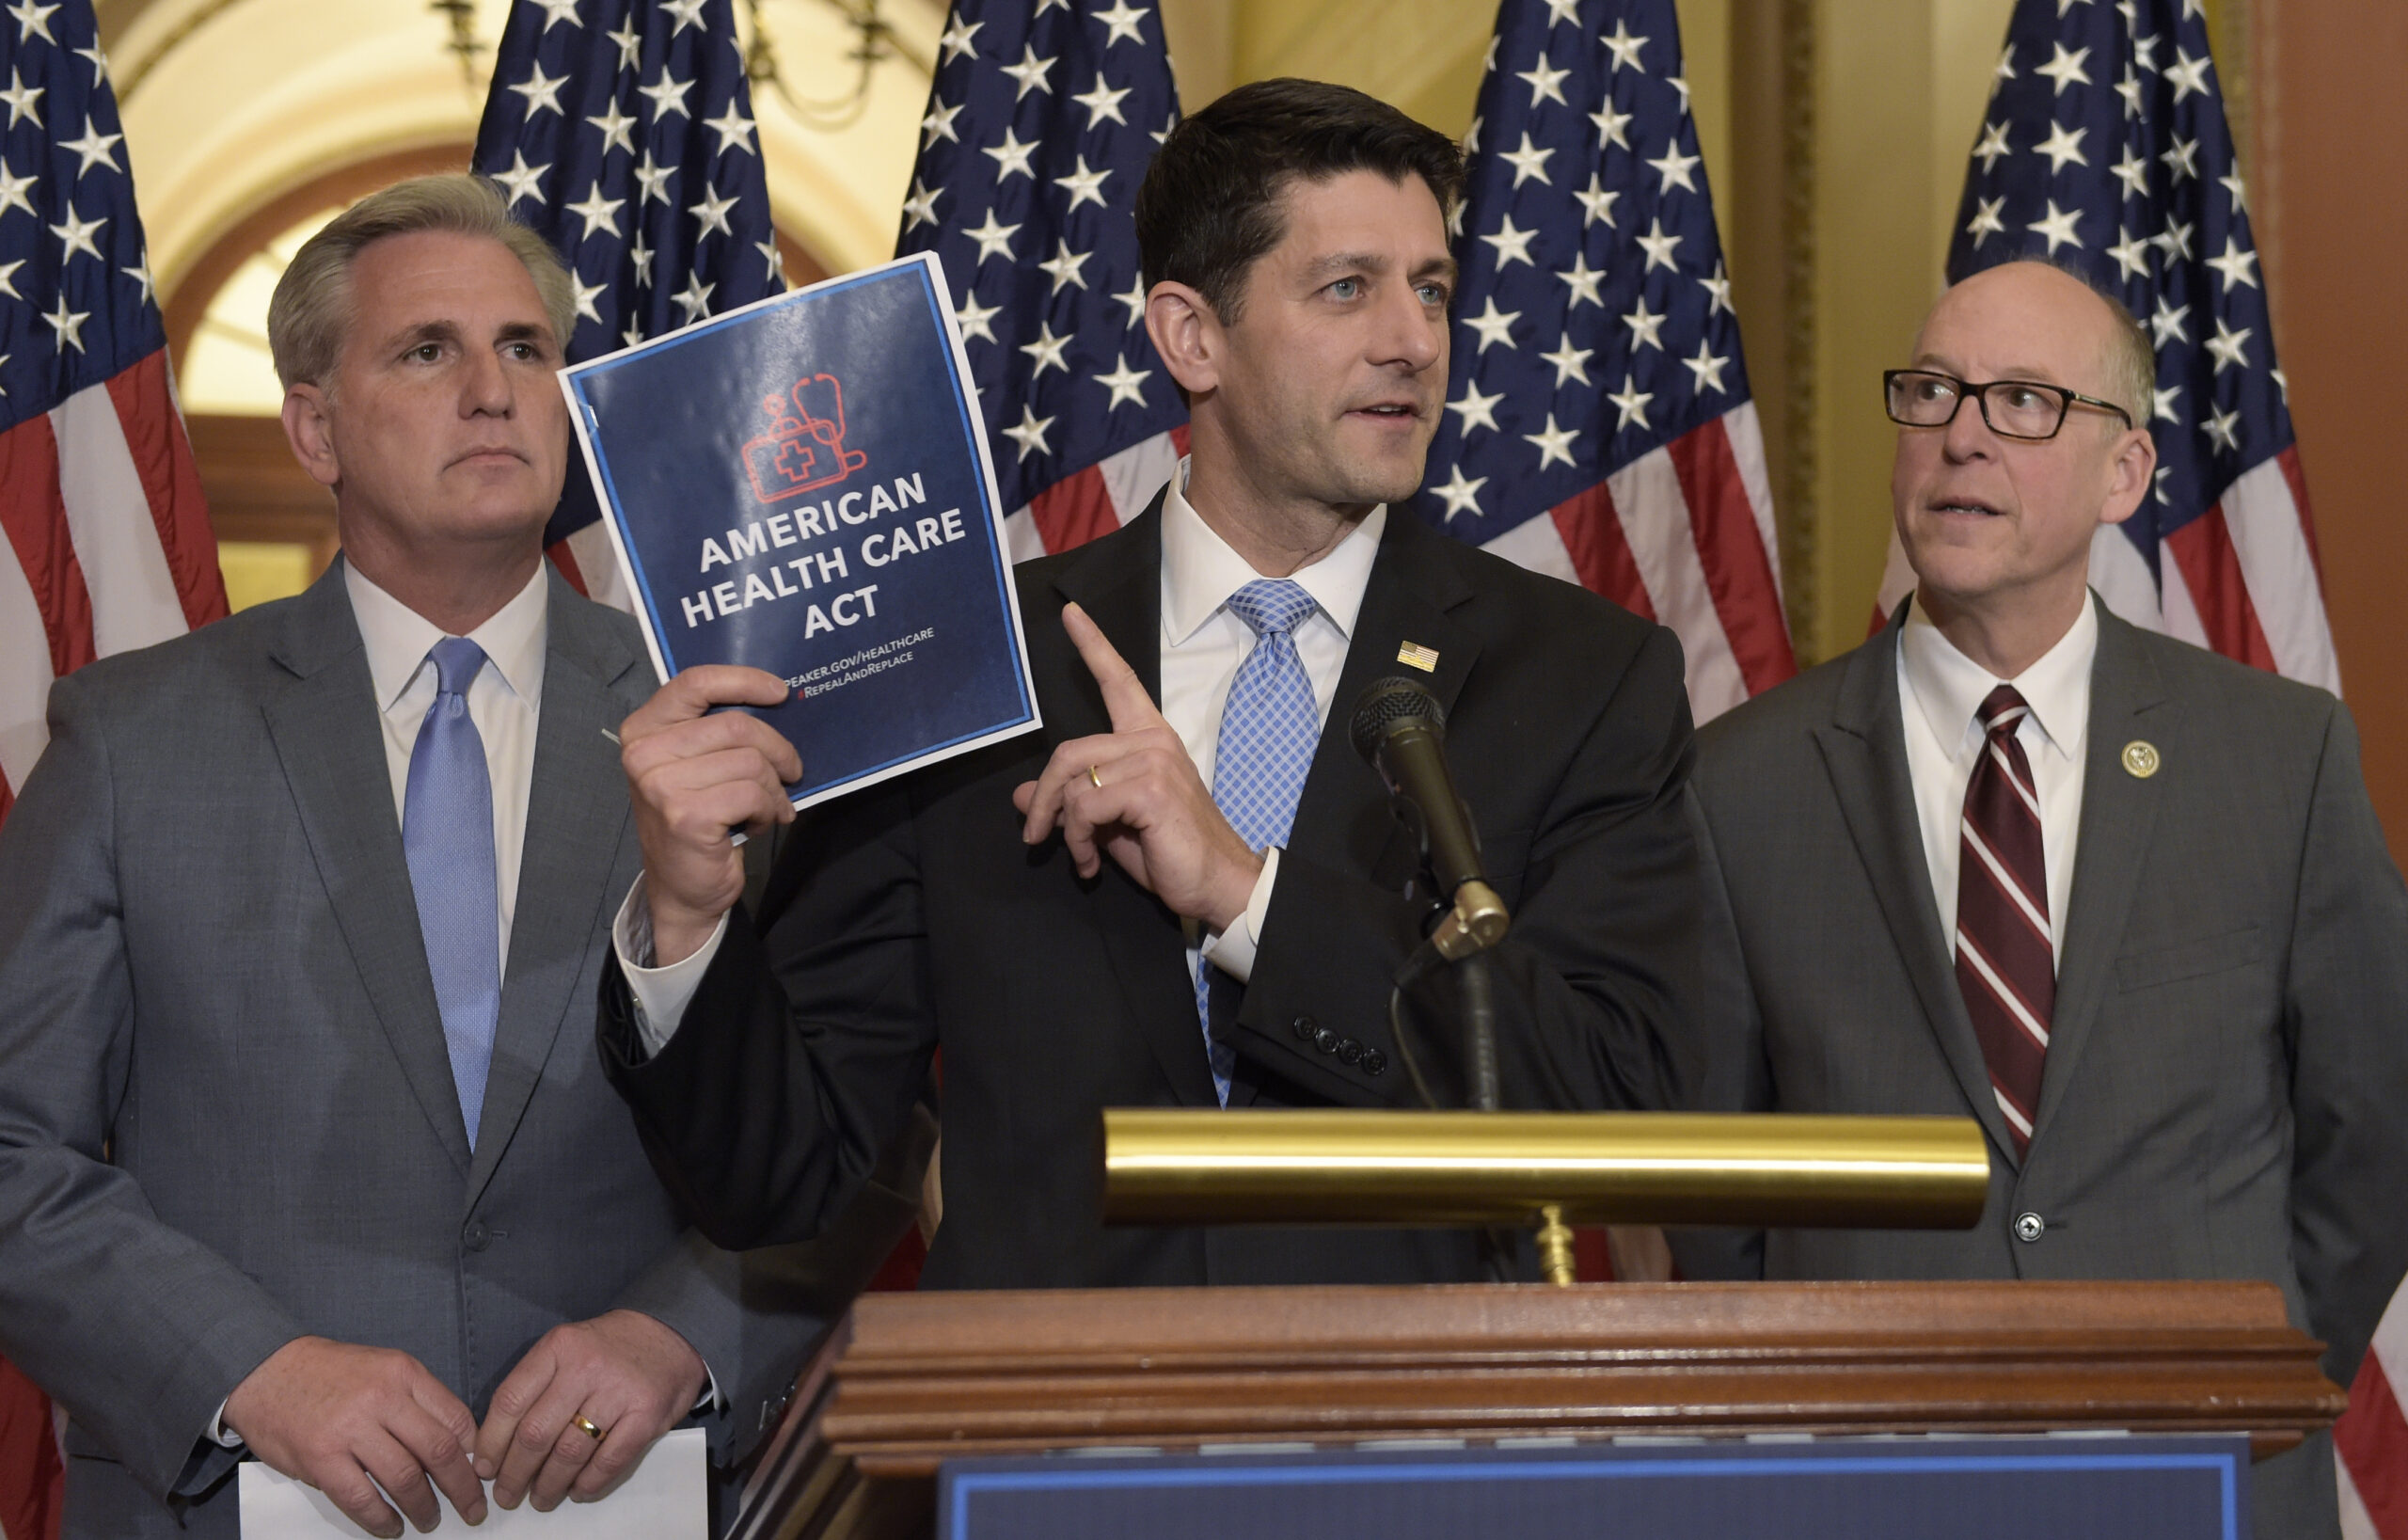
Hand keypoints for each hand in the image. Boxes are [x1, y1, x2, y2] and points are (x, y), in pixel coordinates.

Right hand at [222, 1336, 484, 1538]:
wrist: (267, 1370)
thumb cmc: (330, 1373)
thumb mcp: (383, 1368)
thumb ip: (417, 1399)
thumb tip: (455, 1443)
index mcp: (403, 1373)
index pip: (456, 1417)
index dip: (474, 1452)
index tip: (480, 1473)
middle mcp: (382, 1399)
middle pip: (439, 1451)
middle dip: (462, 1488)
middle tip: (472, 1510)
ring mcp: (350, 1429)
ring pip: (404, 1478)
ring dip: (423, 1507)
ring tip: (430, 1521)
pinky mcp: (321, 1457)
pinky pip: (361, 1498)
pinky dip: (381, 1519)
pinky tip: (391, 1527)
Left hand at [473, 1310, 707, 1512]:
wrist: (671, 1334)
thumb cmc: (608, 1349)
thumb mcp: (567, 1348)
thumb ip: (536, 1385)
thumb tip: (499, 1443)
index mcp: (559, 1347)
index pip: (511, 1400)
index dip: (492, 1442)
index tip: (485, 1468)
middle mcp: (586, 1367)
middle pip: (536, 1433)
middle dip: (515, 1474)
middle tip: (508, 1495)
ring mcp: (619, 1392)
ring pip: (569, 1453)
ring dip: (550, 1485)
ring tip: (541, 1498)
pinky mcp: (647, 1415)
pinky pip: (609, 1461)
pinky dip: (589, 1483)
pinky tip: (578, 1490)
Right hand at [621, 666, 800, 964]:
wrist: (682, 888)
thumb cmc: (696, 820)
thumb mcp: (695, 765)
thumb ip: (716, 731)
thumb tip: (776, 701)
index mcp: (642, 730)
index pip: (695, 683)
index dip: (743, 681)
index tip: (779, 692)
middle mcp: (643, 753)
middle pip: (736, 726)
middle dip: (777, 751)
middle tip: (791, 773)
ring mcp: (661, 785)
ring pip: (751, 762)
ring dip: (773, 789)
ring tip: (765, 807)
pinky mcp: (686, 815)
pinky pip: (753, 794)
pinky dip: (768, 810)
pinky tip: (756, 824)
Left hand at [1012, 603, 1262, 929]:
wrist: (1216, 884)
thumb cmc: (1169, 852)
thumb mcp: (1109, 824)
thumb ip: (1071, 803)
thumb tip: (1021, 795)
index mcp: (1149, 737)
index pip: (1118, 680)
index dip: (1092, 645)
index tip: (1070, 612)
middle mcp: (1152, 739)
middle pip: (1067, 751)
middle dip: (1043, 799)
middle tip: (1035, 837)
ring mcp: (1153, 760)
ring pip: (1072, 783)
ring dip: (1065, 829)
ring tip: (1079, 858)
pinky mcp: (1150, 788)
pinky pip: (1085, 806)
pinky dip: (1078, 839)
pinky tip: (1091, 863)